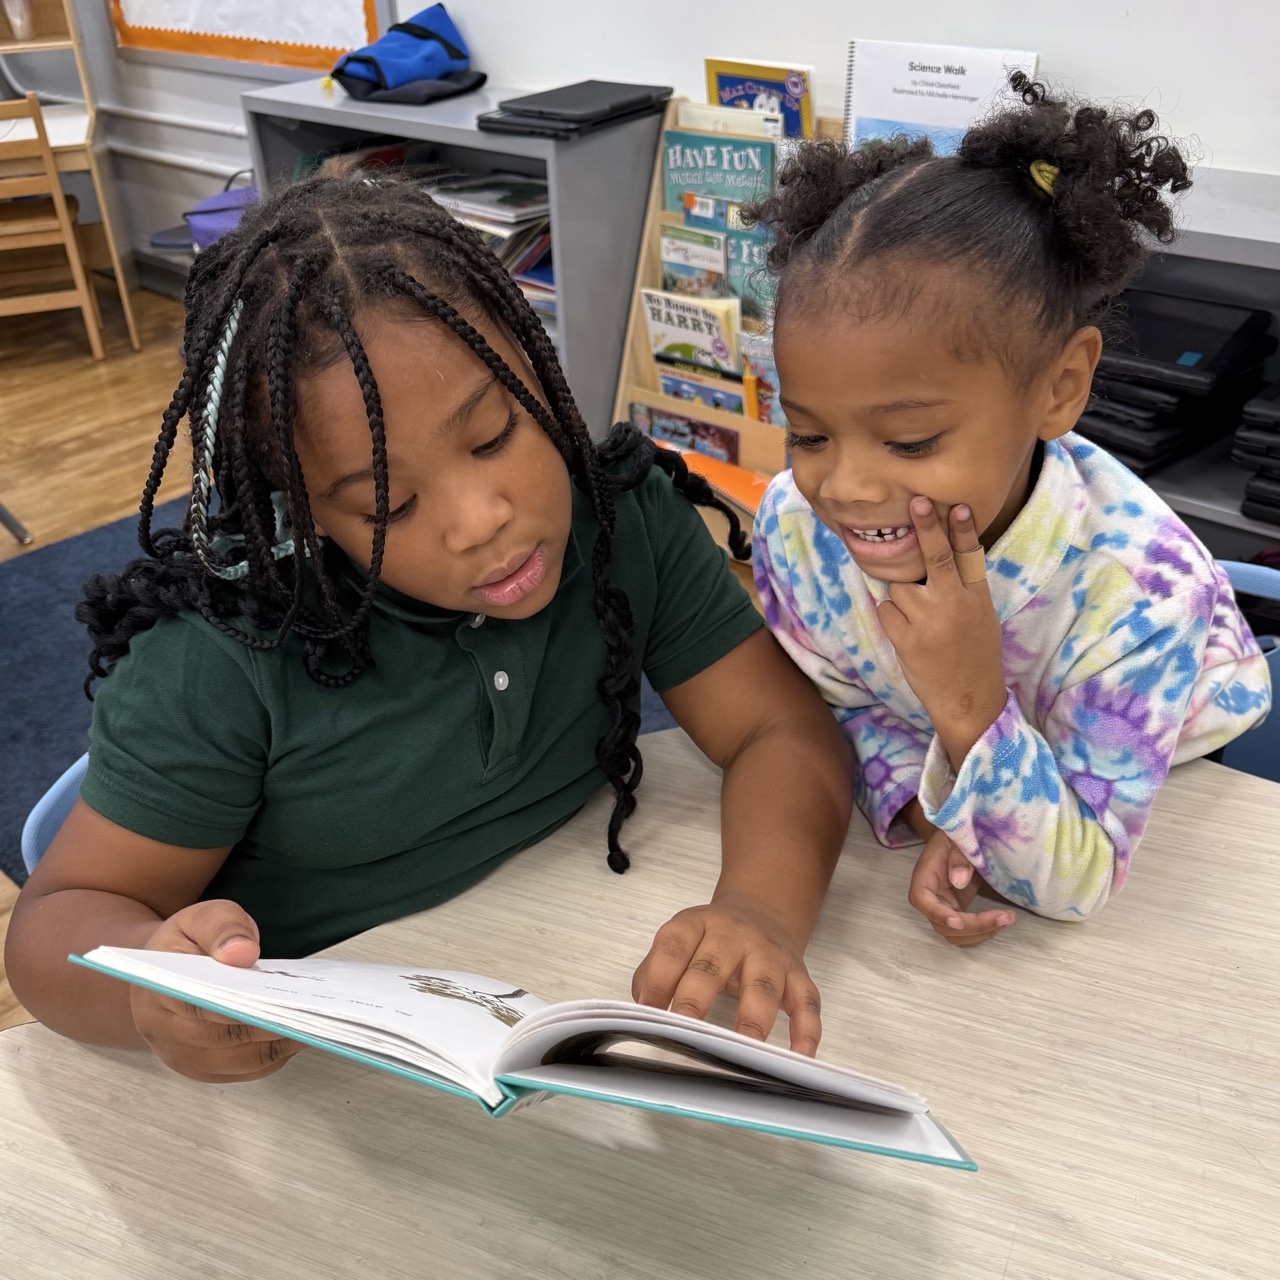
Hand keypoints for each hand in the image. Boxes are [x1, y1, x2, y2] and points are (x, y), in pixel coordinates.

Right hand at [131, 900, 301, 1082]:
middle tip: (311, 1008)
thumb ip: (222, 928)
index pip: (202, 1004)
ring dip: (281, 1042)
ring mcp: (185, 1058)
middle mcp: (166, 1034)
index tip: (280, 994)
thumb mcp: (200, 918)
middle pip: (227, 1037)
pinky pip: (250, 1069)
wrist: (164, 974)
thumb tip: (243, 953)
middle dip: (271, 1023)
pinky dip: (278, 1052)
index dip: (243, 1003)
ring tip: (315, 1019)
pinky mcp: (206, 1070)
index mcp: (159, 992)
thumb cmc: (184, 945)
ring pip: (243, 1060)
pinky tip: (301, 1031)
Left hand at [631, 899, 821, 1054]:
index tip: (646, 1009)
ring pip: (762, 985)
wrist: (762, 912)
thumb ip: (655, 970)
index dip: (658, 976)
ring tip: (741, 1051)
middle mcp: (734, 935)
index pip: (674, 944)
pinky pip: (807, 1002)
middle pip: (712, 966)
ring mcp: (769, 955)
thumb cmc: (713, 941)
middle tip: (682, 1032)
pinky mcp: (798, 975)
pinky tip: (798, 1056)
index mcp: (698, 924)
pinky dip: (806, 1031)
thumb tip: (642, 1010)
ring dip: (751, 1021)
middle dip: (694, 1000)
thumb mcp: (681, 941)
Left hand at [876, 498, 1006, 769]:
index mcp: (976, 598)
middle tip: (916, 502)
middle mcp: (953, 606)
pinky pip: (886, 610)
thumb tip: (936, 554)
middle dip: (925, 528)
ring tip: (920, 619)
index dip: (962, 530)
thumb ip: (963, 587)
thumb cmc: (974, 653)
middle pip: (934, 559)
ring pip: (899, 587)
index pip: (969, 557)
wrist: (967, 698)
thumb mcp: (981, 616)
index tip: (957, 506)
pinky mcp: (905, 639)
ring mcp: (927, 623)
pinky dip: (892, 616)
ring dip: (903, 595)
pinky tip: (909, 633)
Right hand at [908, 829, 1015, 946]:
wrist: (959, 838)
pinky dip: (983, 932)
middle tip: (1005, 916)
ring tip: (1007, 919)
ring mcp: (943, 906)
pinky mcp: (957, 910)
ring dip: (980, 934)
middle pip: (942, 925)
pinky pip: (966, 932)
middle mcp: (930, 897)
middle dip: (974, 927)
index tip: (959, 921)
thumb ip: (958, 857)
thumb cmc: (956, 835)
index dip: (938, 914)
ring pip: (954, 935)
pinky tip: (1001, 921)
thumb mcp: (956, 838)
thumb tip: (960, 882)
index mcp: (924, 876)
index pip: (921, 900)